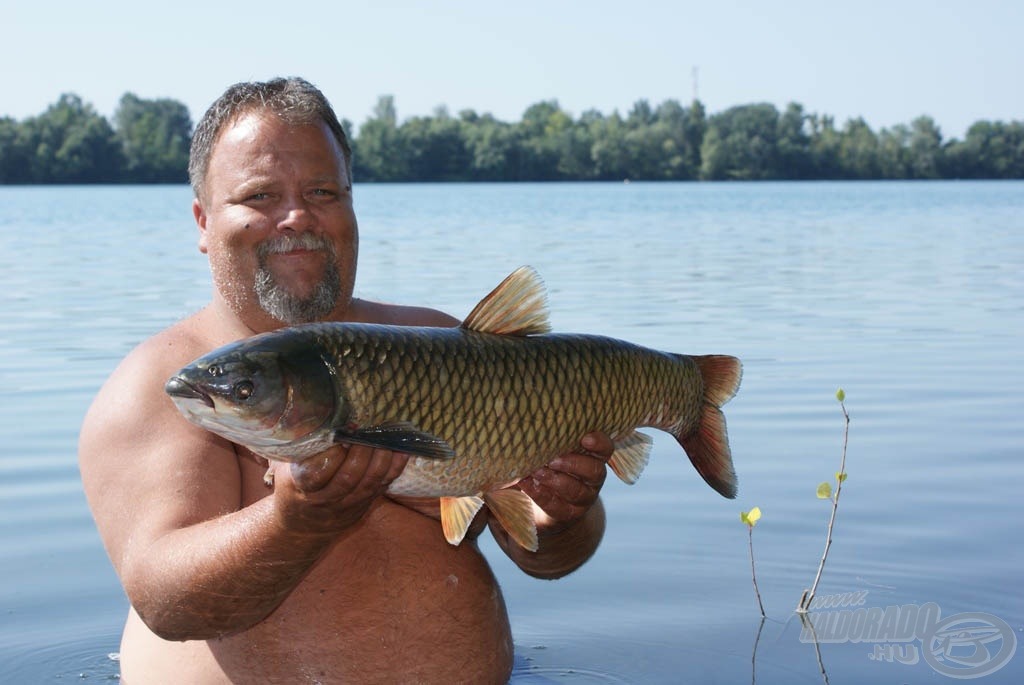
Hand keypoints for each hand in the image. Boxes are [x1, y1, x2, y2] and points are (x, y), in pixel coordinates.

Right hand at [269, 444, 408, 536]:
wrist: (303, 522)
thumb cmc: (294, 481)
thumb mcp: (286, 464)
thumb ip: (299, 444)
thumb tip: (314, 412)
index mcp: (301, 487)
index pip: (315, 474)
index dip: (330, 454)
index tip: (338, 435)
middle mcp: (326, 499)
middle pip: (348, 478)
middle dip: (360, 452)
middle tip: (364, 431)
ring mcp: (348, 504)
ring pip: (368, 483)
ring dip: (380, 457)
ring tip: (382, 435)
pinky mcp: (365, 504)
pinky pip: (383, 486)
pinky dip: (395, 466)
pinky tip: (400, 448)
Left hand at [517, 431, 612, 534]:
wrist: (544, 503)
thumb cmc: (549, 465)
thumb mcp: (555, 450)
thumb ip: (551, 439)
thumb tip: (528, 424)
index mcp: (594, 457)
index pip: (605, 449)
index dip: (599, 443)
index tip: (585, 438)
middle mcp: (593, 478)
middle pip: (593, 470)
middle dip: (573, 463)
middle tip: (552, 459)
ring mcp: (582, 498)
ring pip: (575, 490)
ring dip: (554, 479)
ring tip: (536, 471)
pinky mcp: (566, 513)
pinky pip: (554, 504)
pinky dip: (538, 492)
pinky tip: (525, 483)